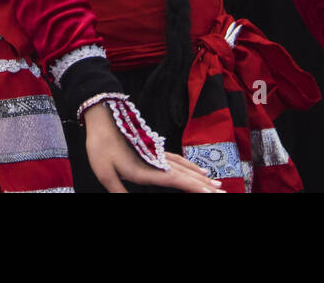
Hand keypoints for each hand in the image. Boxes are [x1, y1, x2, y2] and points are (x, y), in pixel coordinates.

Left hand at [81, 103, 220, 192]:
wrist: (102, 119)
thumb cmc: (101, 147)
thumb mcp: (105, 173)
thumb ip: (118, 192)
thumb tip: (125, 204)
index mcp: (147, 169)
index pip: (177, 180)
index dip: (195, 188)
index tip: (211, 193)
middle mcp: (157, 161)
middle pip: (187, 175)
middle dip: (205, 186)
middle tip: (223, 192)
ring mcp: (158, 153)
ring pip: (185, 167)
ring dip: (201, 177)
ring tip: (216, 184)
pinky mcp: (155, 149)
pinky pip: (179, 160)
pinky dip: (191, 167)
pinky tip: (198, 170)